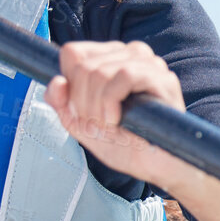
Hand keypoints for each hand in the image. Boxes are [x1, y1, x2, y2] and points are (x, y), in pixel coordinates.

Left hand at [48, 40, 188, 186]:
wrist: (155, 167)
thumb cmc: (125, 145)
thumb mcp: (81, 124)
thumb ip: (62, 103)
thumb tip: (56, 81)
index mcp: (111, 59)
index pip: (73, 53)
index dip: (70, 85)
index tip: (81, 111)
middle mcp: (131, 55)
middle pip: (83, 65)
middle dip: (81, 102)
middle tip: (95, 125)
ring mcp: (149, 64)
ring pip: (100, 70)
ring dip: (95, 106)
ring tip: (107, 126)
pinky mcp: (163, 78)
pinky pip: (124, 75)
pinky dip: (111, 101)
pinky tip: (117, 119)